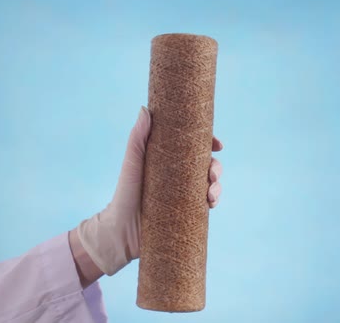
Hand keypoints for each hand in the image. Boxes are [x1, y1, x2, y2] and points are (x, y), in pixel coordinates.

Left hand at [72, 106, 222, 283]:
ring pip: (210, 185)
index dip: (209, 143)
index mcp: (169, 160)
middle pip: (207, 166)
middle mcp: (179, 176)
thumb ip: (137, 137)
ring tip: (211, 195)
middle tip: (212, 173)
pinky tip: (211, 204)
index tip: (218, 144)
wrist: (121, 230)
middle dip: (216, 167)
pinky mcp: (187, 213)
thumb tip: (145, 109)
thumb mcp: (132, 162)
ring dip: (217, 186)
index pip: (194, 147)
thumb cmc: (124, 192)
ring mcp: (184, 195)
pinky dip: (213, 202)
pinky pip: (206, 205)